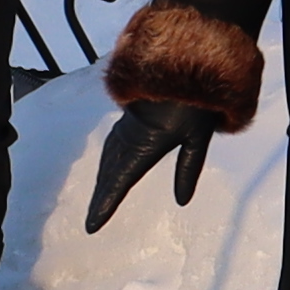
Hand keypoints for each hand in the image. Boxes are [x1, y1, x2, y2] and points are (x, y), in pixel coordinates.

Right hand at [84, 96, 215, 230]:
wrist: (182, 62)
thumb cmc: (194, 102)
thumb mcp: (198, 137)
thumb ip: (189, 168)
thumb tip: (182, 201)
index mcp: (144, 146)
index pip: (120, 182)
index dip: (105, 206)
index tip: (92, 226)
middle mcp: (129, 139)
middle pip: (109, 175)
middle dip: (100, 200)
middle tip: (91, 225)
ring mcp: (126, 129)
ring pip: (108, 160)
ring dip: (102, 183)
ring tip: (98, 201)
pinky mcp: (128, 121)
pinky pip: (112, 148)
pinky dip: (107, 164)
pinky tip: (107, 168)